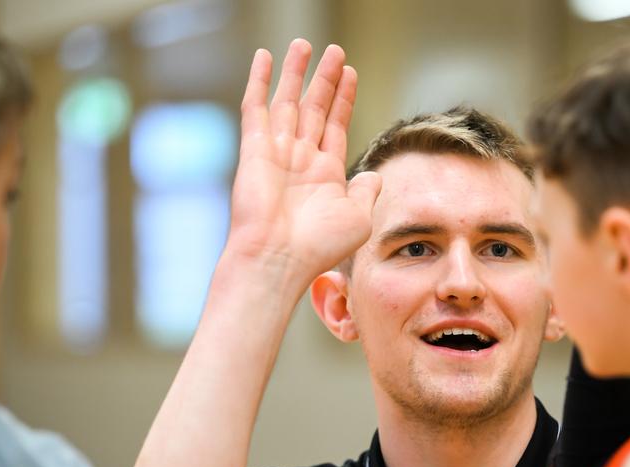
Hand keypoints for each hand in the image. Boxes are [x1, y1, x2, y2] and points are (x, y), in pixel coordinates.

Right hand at [227, 39, 380, 281]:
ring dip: (296, 72)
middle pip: (315, 108)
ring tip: (304, 44)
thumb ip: (367, 191)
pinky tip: (264, 57)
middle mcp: (301, 160)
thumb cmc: (318, 246)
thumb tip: (375, 175)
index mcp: (326, 174)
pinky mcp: (254, 150)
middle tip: (335, 50)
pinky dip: (259, 82)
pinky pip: (256, 108)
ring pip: (288, 102)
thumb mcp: (358, 217)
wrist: (279, 259)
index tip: (351, 73)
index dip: (344, 99)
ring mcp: (277, 153)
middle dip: (325, 79)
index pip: (336, 126)